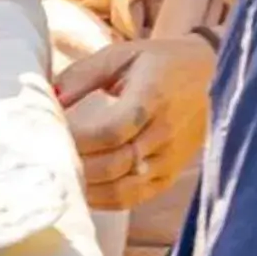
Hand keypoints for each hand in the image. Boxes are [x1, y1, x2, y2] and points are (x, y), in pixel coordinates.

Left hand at [58, 35, 214, 211]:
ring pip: (126, 187)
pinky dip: (108, 200)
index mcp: (152, 98)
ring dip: (90, 188)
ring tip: (60, 179)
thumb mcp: (120, 55)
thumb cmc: (157, 61)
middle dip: (78, 165)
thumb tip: (49, 97)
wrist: (210, 75)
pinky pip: (138, 196)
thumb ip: (82, 75)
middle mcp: (165, 133)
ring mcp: (171, 159)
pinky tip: (84, 192)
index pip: (113, 130)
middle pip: (116, 163)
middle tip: (47, 162)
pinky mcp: (172, 175)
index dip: (80, 139)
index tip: (52, 135)